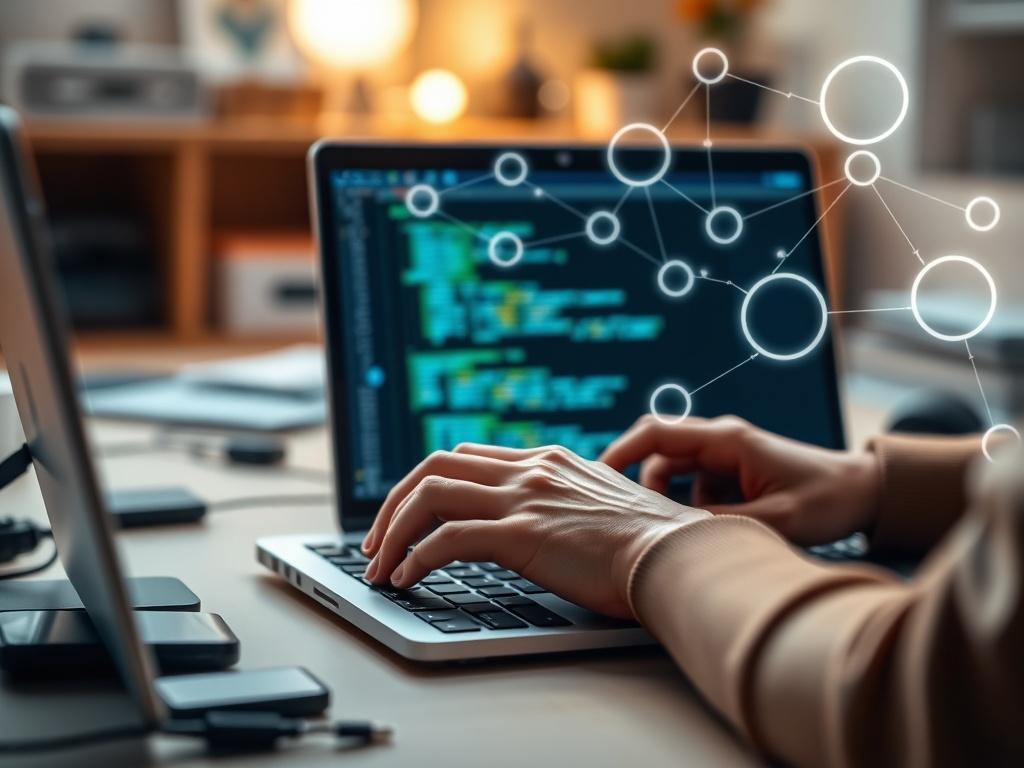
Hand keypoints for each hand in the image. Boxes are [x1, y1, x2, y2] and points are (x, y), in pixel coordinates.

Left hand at [361, 444, 709, 618]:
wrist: (680, 552)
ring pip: (430, 494)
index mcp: (546, 460)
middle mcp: (530, 470)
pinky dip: (416, 557)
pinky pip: (448, 538)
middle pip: (434, 465)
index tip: (409, 515)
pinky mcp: (524, 534)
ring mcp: (525, 498)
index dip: (427, 484)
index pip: (466, 457)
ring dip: (393, 530)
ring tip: (379, 565)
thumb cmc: (650, 541)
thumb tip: (546, 524)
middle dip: (394, 501)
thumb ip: (566, 502)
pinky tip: (407, 579)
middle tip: (376, 539)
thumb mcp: (601, 505)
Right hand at [600, 416, 880, 545]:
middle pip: (659, 454)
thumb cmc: (827, 499)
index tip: (598, 477)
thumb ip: (721, 525)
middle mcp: (721, 440)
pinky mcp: (733, 472)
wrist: (865, 492)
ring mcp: (726, 455)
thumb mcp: (775, 520)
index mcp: (727, 440)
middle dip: (645, 486)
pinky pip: (696, 486)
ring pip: (676, 474)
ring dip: (675, 503)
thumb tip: (674, 535)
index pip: (656, 434)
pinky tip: (718, 528)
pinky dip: (695, 508)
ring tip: (695, 531)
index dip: (621, 452)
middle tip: (641, 520)